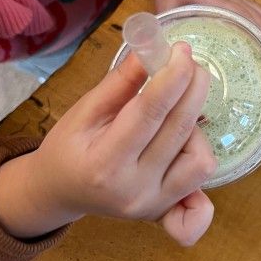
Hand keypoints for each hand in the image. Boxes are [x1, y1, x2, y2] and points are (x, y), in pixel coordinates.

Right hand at [0, 43, 216, 245]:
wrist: (59, 192)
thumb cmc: (69, 147)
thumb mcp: (83, 110)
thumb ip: (120, 82)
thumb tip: (152, 48)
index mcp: (104, 163)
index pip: (150, 112)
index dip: (172, 76)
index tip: (182, 50)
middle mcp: (133, 190)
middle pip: (180, 130)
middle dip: (193, 87)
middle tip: (189, 63)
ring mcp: (153, 205)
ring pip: (200, 159)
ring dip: (195, 127)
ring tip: (173, 115)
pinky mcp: (165, 213)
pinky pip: (202, 200)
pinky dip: (200, 170)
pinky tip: (189, 150)